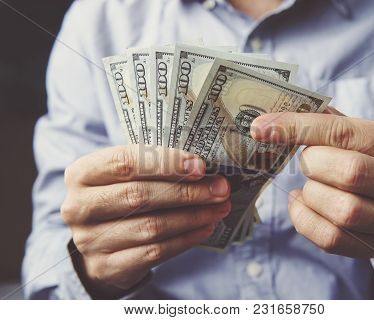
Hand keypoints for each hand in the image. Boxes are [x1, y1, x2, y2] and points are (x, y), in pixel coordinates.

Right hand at [61, 145, 230, 293]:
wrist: (98, 239)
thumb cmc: (118, 196)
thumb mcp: (125, 175)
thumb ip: (154, 167)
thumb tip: (204, 168)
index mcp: (82, 173)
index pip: (126, 162)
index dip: (166, 162)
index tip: (201, 166)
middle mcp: (79, 206)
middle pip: (140, 196)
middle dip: (187, 191)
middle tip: (220, 189)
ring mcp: (90, 240)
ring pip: (151, 226)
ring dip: (193, 216)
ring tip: (220, 208)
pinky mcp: (107, 265)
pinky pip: (155, 252)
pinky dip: (186, 239)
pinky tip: (205, 228)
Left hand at [251, 109, 373, 257]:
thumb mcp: (366, 136)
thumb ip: (328, 124)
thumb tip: (272, 121)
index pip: (344, 132)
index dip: (298, 128)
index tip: (261, 127)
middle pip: (350, 173)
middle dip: (314, 164)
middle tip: (309, 162)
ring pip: (343, 211)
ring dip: (312, 194)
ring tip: (312, 185)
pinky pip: (330, 238)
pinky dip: (304, 218)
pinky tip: (303, 203)